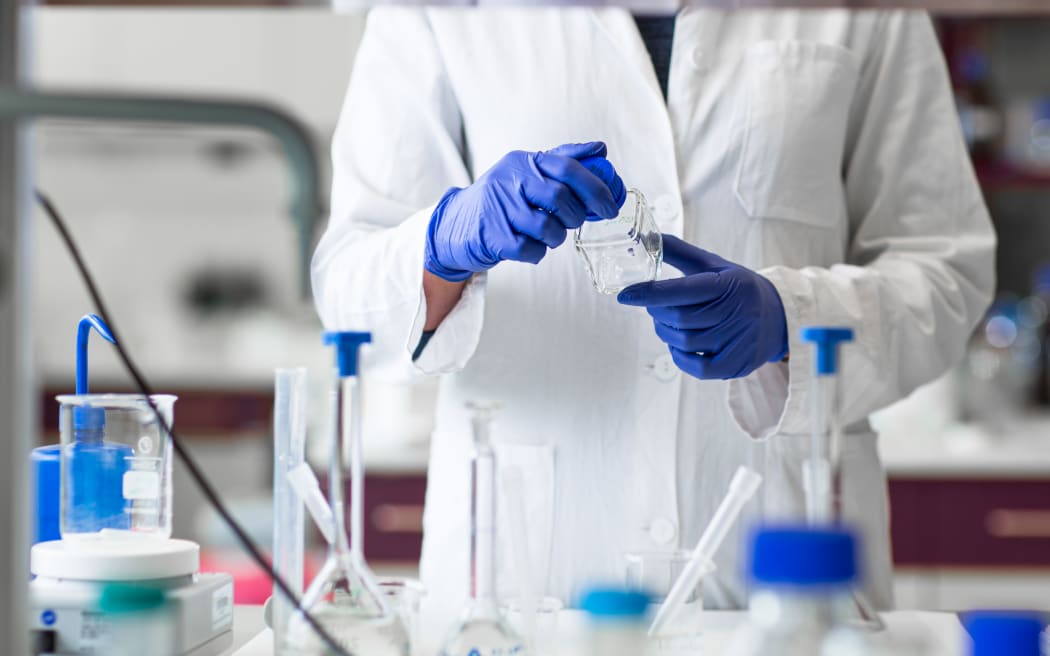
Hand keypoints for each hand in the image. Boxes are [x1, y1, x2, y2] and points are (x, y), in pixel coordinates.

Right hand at [425, 142, 625, 280]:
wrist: (454, 225)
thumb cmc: (500, 200)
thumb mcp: (526, 173)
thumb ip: (563, 160)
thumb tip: (599, 150)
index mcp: (522, 162)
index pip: (567, 167)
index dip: (595, 188)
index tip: (610, 206)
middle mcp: (509, 180)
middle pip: (560, 197)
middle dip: (575, 215)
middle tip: (572, 222)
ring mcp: (499, 209)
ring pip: (548, 227)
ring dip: (555, 237)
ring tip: (547, 234)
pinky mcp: (492, 237)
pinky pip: (530, 250)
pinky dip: (537, 252)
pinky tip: (528, 246)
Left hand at [618, 235, 787, 379]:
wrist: (779, 317)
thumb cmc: (737, 288)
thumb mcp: (714, 265)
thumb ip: (679, 252)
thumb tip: (646, 237)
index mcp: (729, 284)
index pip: (683, 290)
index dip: (650, 293)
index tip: (624, 295)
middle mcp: (738, 312)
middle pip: (680, 318)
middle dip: (657, 312)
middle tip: (653, 306)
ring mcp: (739, 341)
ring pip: (685, 342)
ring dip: (666, 333)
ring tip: (667, 323)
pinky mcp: (737, 365)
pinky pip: (697, 367)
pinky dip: (679, 356)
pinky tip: (679, 344)